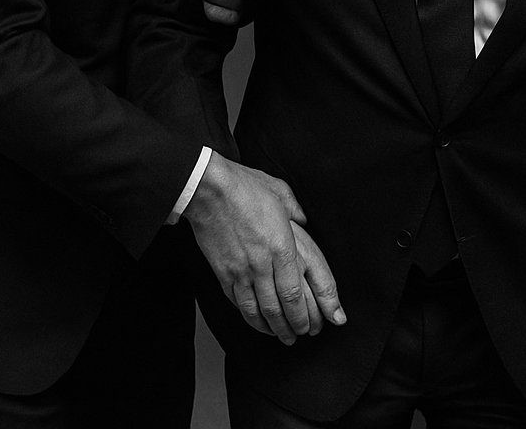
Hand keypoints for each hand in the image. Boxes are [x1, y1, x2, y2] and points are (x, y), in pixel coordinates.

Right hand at [184, 152, 344, 343]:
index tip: (317, 324)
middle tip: (301, 336)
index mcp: (282, 247)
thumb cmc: (244, 187)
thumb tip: (303, 219)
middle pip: (280, 308)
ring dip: (272, 328)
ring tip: (281, 337)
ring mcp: (240, 271)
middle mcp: (263, 264)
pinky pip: (238, 303)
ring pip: (257, 311)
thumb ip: (296, 210)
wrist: (208, 190)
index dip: (307, 314)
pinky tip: (257, 321)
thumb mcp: (281, 192)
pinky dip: (249, 317)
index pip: (297, 293)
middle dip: (293, 327)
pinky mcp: (222, 273)